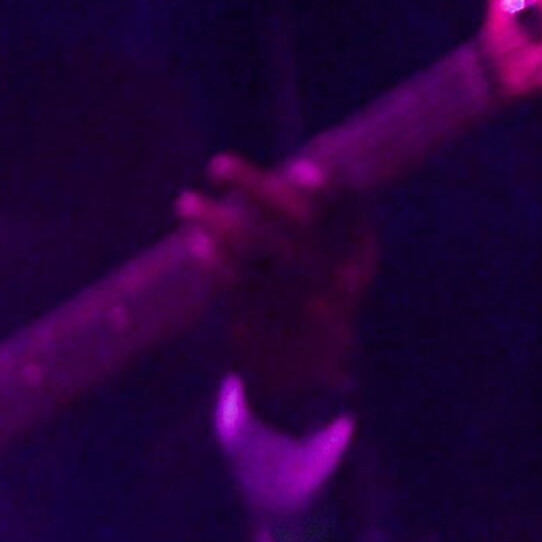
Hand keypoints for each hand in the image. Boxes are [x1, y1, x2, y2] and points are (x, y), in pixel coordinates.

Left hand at [180, 156, 376, 433]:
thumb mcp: (336, 267)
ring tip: (183, 201)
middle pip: (295, 222)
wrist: (304, 377)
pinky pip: (233, 287)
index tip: (302, 172)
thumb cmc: (316, 301)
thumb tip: (299, 174)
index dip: (331, 190)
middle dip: (255, 189)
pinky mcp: (262, 326)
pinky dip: (214, 263)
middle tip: (216, 164)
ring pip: (253, 250)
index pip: (350, 212)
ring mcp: (296, 303)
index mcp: (357, 260)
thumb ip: (325, 226)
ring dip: (215, 222)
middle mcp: (332, 278)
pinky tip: (198, 245)